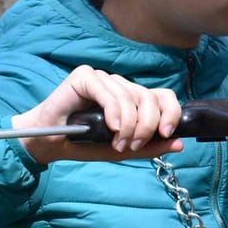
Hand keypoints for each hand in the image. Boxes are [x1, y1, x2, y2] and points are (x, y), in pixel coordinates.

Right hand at [13, 65, 184, 163]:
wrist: (47, 143)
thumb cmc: (83, 144)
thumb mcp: (121, 150)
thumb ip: (148, 147)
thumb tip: (179, 143)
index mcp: (132, 99)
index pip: (163, 96)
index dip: (170, 113)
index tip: (167, 135)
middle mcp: (120, 86)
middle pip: (150, 96)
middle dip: (148, 125)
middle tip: (134, 145)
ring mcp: (103, 78)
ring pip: (130, 96)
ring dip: (128, 125)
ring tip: (116, 143)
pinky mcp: (85, 76)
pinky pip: (108, 91)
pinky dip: (114, 111)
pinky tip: (110, 127)